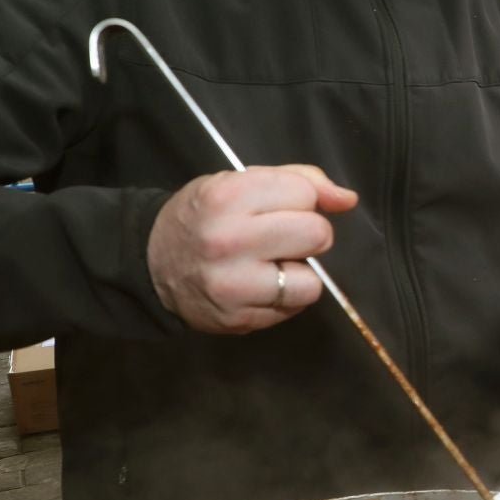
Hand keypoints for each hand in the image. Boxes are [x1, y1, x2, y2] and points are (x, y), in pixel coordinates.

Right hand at [147, 165, 358, 334]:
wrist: (152, 263)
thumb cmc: (206, 215)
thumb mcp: (241, 181)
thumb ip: (300, 179)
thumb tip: (347, 200)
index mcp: (228, 196)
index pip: (305, 193)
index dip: (299, 200)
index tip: (276, 207)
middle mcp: (228, 240)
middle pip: (317, 234)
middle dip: (308, 234)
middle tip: (281, 237)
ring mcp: (232, 285)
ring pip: (312, 281)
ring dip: (300, 273)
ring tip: (272, 264)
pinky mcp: (238, 319)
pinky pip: (293, 309)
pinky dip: (286, 297)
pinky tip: (261, 286)